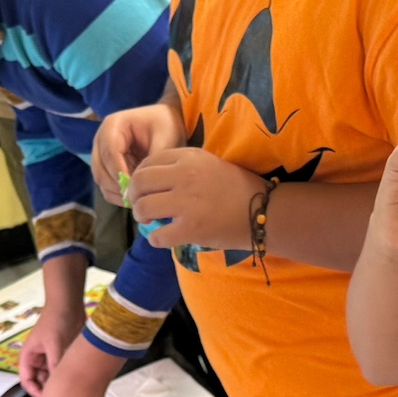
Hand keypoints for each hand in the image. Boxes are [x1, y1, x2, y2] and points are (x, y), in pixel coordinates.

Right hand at [17, 296, 84, 396]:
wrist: (69, 304)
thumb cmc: (56, 320)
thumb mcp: (54, 344)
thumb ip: (55, 364)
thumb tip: (59, 384)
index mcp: (29, 356)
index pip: (27, 380)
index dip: (34, 391)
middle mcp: (38, 358)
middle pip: (40, 381)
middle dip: (48, 388)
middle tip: (61, 396)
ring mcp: (50, 356)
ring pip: (52, 376)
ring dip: (58, 381)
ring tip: (70, 389)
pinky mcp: (62, 354)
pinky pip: (62, 369)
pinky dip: (67, 374)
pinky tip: (75, 379)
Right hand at [94, 100, 185, 196]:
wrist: (166, 123)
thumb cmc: (165, 125)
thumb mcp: (165, 137)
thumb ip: (154, 159)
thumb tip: (143, 183)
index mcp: (112, 126)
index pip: (109, 153)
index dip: (120, 172)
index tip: (136, 187)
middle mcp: (101, 140)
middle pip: (100, 170)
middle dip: (118, 186)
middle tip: (139, 198)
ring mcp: (101, 155)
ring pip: (101, 181)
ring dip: (118, 193)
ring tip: (140, 199)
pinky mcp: (106, 168)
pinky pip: (106, 187)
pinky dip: (118, 196)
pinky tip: (136, 199)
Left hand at [129, 148, 260, 249]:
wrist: (263, 210)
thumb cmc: (236, 188)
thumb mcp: (208, 164)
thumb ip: (181, 168)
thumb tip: (149, 182)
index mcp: (189, 157)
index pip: (148, 162)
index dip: (138, 177)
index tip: (141, 188)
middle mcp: (186, 175)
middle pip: (140, 182)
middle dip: (134, 196)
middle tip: (139, 206)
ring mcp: (188, 202)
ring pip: (144, 208)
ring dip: (141, 217)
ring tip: (149, 221)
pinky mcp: (191, 228)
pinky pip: (158, 235)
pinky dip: (155, 239)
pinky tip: (162, 238)